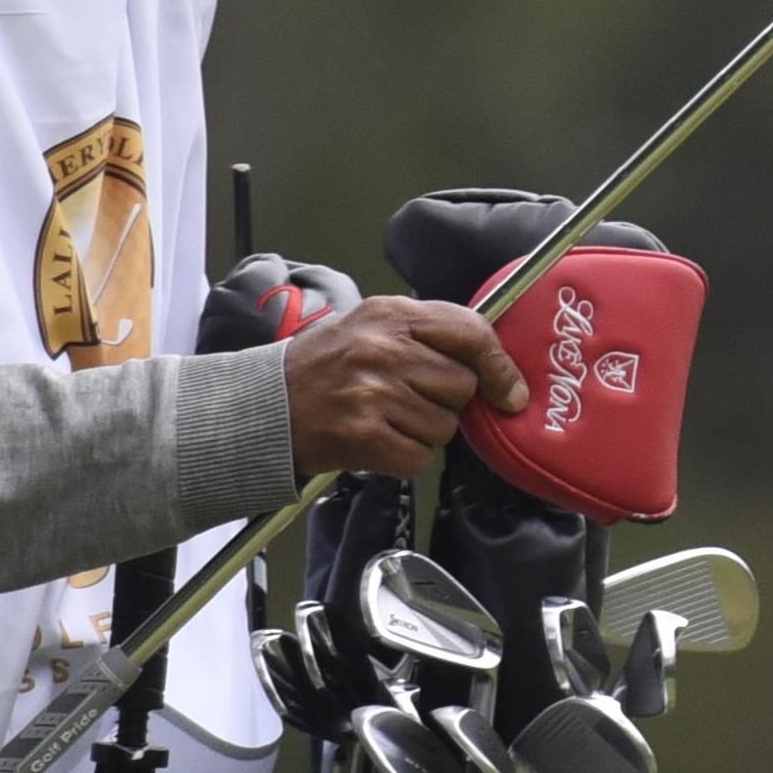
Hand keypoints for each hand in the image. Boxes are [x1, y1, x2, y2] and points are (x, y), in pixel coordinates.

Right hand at [280, 295, 530, 480]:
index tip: (511, 391)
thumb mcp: (371, 327)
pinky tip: (378, 442)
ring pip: (444, 427)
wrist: (261, 408)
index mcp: (391, 314)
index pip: (471, 332)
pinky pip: (418, 458)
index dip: (500, 366)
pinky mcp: (361, 435)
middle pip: (463, 386)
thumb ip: (427, 336)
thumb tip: (493, 364)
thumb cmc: (322, 368)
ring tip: (387, 419)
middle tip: (410, 400)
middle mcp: (383, 349)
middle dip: (447, 402)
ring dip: (424, 433)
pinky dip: (404, 459)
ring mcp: (372, 392)